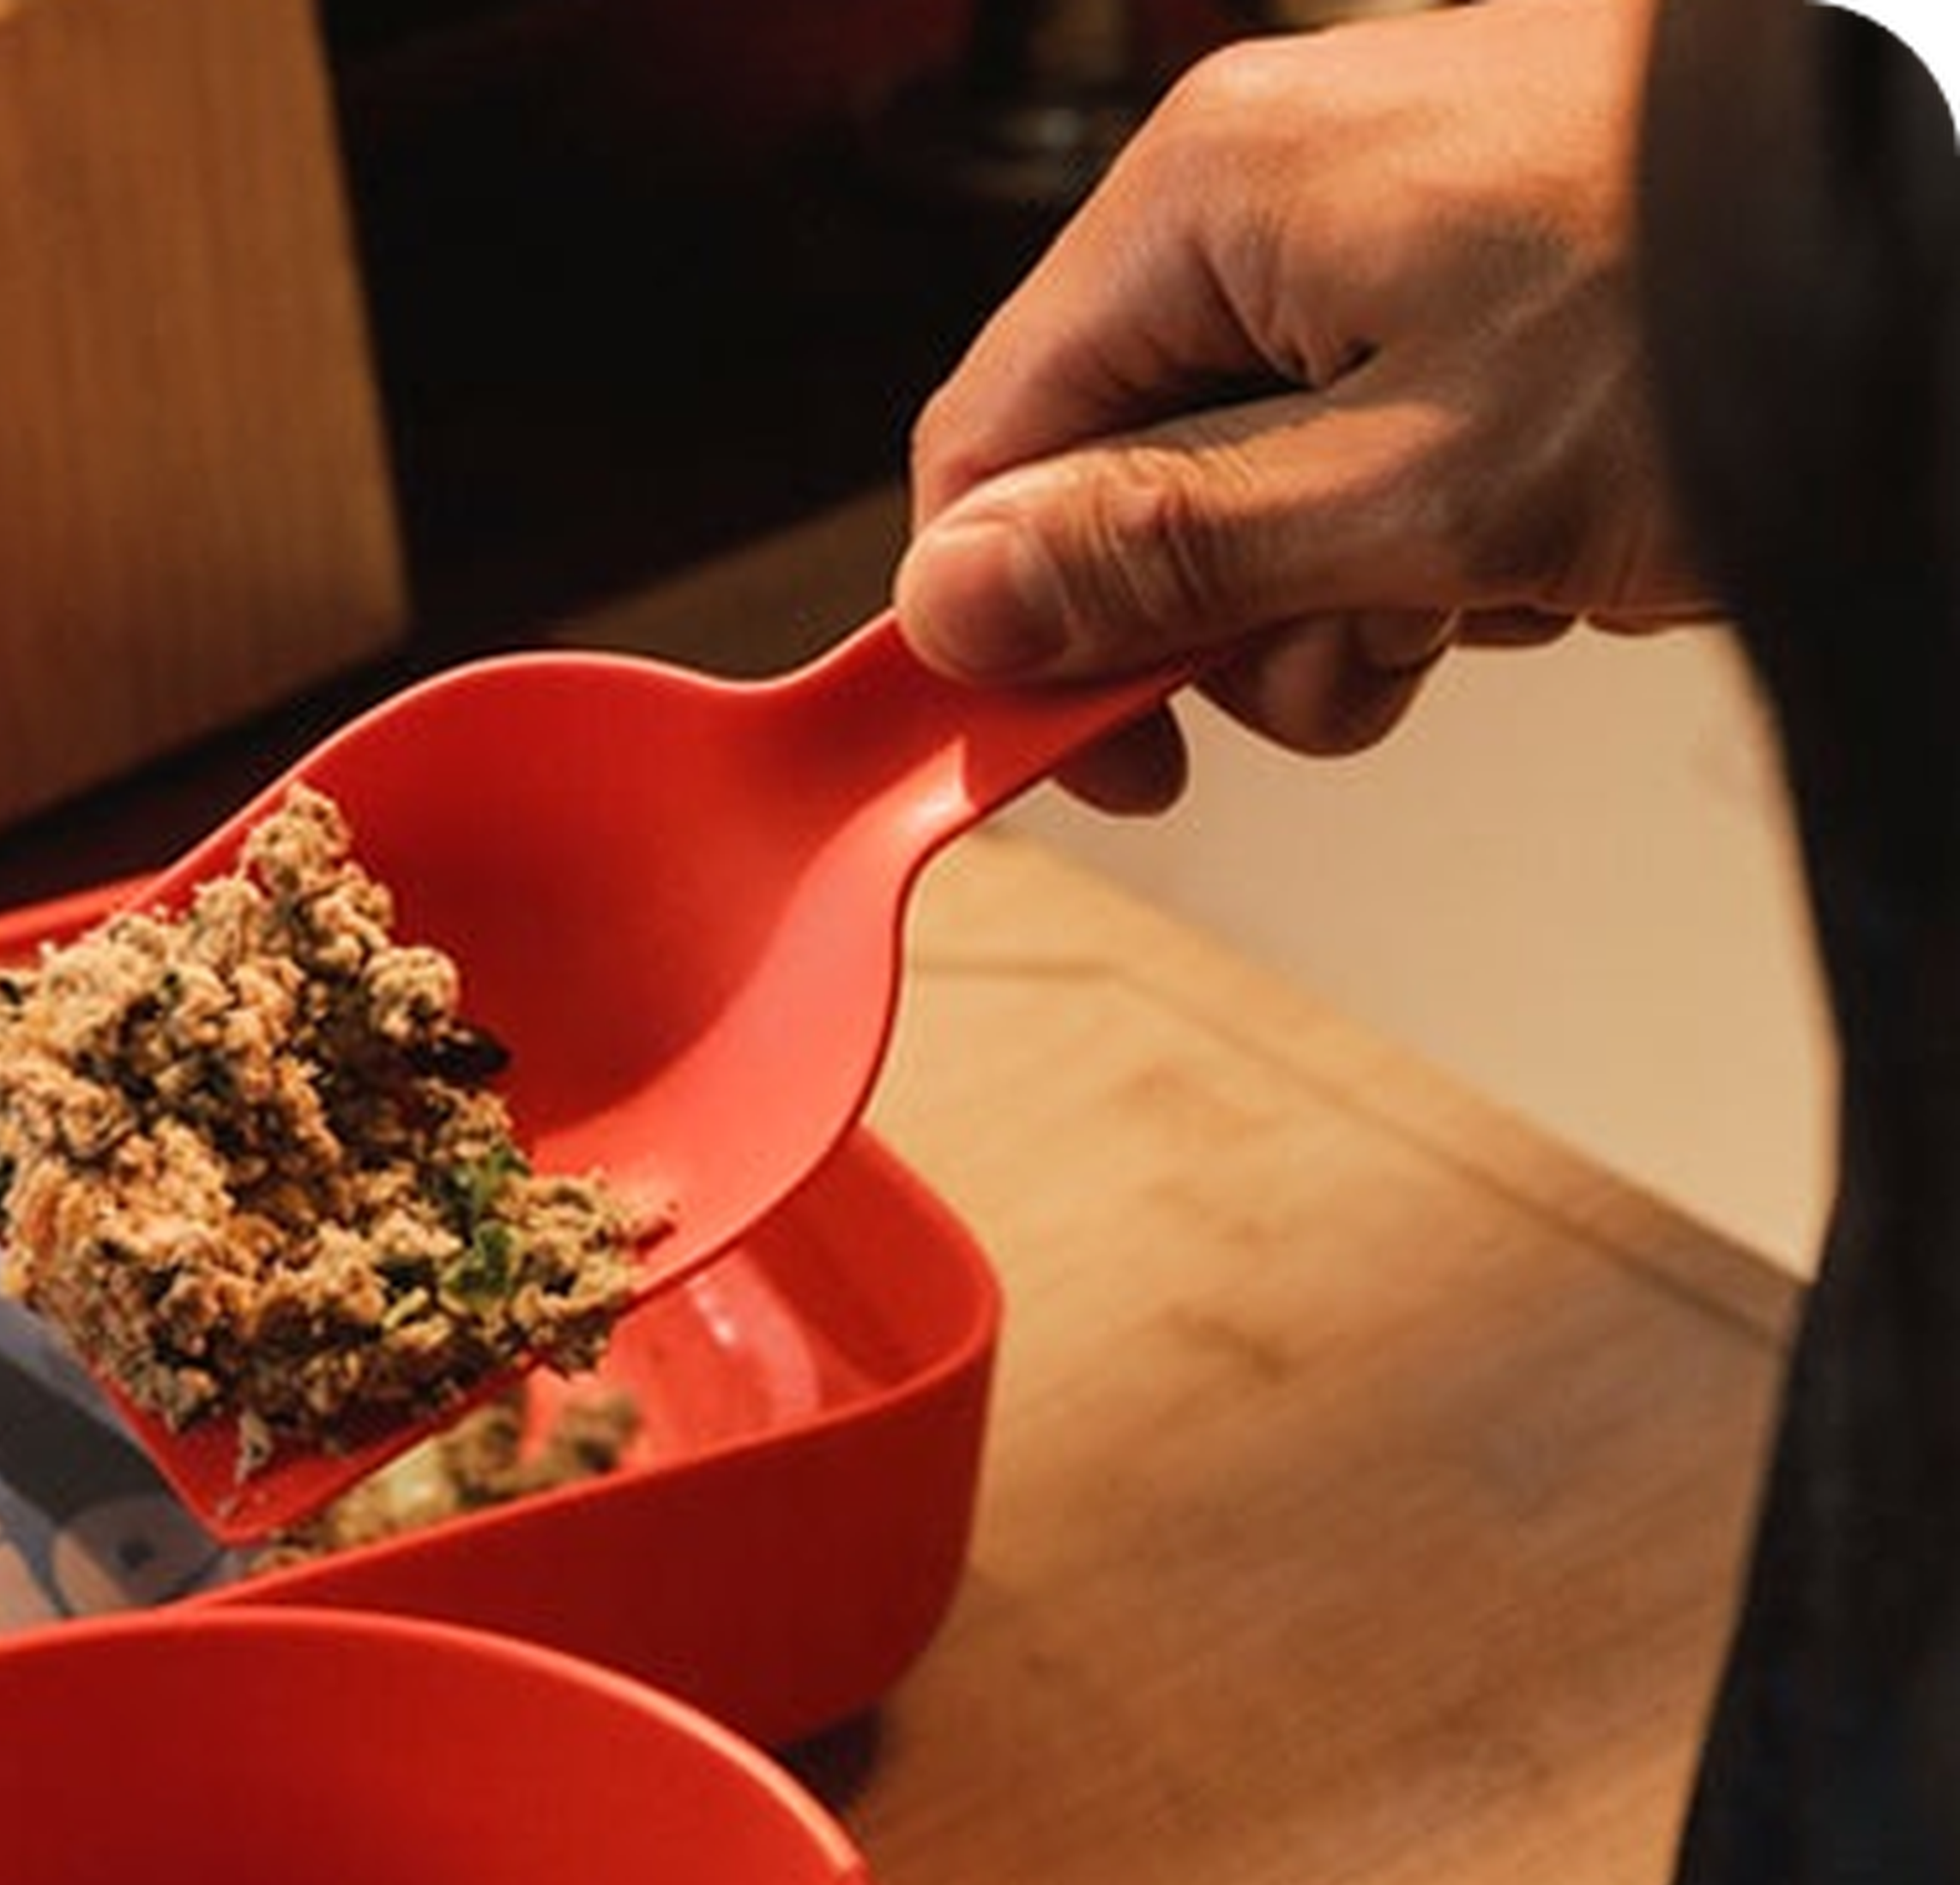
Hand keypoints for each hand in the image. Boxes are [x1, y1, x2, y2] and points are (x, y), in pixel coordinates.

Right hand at [894, 0, 1714, 810]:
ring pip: (1244, 501)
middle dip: (1224, 626)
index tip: (1093, 764)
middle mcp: (1264, 195)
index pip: (990, 451)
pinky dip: (1430, 543)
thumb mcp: (1409, 490)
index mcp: (1206, 201)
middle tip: (1358, 663)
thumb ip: (1158, 555)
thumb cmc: (1722, 308)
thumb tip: (951, 605)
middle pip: (1118, 488)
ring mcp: (1368, 235)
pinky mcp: (1459, 284)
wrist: (1957, 221)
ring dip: (1344, 605)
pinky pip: (1359, 463)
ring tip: (1486, 591)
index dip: (1013, 630)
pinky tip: (1538, 542)